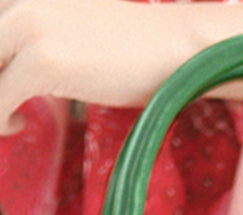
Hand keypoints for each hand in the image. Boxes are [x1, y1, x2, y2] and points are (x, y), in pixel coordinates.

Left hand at [0, 0, 196, 133]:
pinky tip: (19, 125)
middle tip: (7, 108)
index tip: (6, 89)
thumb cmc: (131, 49)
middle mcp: (20, 3)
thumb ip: (37, 41)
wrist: (176, 48)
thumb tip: (14, 72)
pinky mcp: (44, 62)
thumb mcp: (71, 32)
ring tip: (10, 118)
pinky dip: (0, 120)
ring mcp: (31, 29)